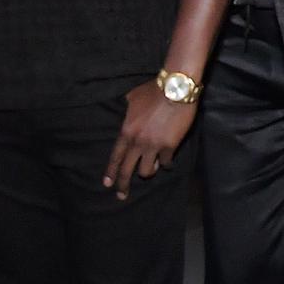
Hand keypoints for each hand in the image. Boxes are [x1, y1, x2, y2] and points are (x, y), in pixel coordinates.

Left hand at [104, 82, 197, 199]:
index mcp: (126, 131)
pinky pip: (166, 162)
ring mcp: (154, 145)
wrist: (176, 88)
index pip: (115, 157)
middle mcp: (138, 142)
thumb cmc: (153, 90)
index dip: (111, 172)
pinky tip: (168, 161)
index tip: (108, 184)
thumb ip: (127, 109)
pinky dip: (166, 163)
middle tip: (122, 195)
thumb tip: (126, 110)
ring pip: (147, 171)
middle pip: (127, 169)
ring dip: (149, 171)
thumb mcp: (133, 97)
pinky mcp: (170, 146)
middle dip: (123, 185)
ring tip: (153, 167)